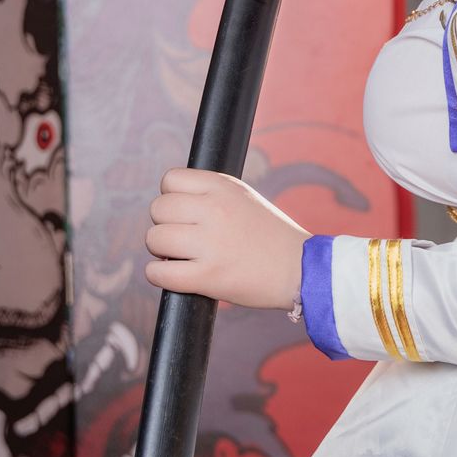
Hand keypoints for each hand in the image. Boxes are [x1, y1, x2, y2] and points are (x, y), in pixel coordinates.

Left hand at [144, 168, 308, 310]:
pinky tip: (176, 275)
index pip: (170, 179)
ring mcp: (210, 244)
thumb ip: (210, 194)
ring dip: (162, 251)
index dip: (172, 197)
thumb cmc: (272, 236)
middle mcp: (214, 210)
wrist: (302, 269)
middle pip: (158, 209)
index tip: (184, 213)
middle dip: (165, 225)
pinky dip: (159, 276)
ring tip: (182, 257)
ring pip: (154, 239)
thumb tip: (169, 203)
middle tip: (184, 238)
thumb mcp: (244, 198)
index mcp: (223, 188)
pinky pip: (158, 273)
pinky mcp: (207, 276)